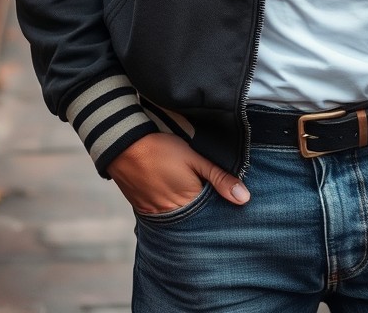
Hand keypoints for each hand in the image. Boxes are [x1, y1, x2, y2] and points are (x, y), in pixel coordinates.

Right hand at [106, 131, 249, 213]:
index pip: (212, 213)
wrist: (123, 147)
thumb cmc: (161, 150)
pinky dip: (172, 208)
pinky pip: (164, 216)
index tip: (226, 198)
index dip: (220, 205)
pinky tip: (174, 195)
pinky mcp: (145, 211)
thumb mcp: (194, 159)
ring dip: (188, 210)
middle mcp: (173, 216)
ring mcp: (157, 215)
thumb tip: (244, 198)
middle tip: (208, 194)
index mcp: (189, 203)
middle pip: (196, 219)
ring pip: (180, 219)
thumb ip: (219, 178)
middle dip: (204, 211)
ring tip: (190, 194)